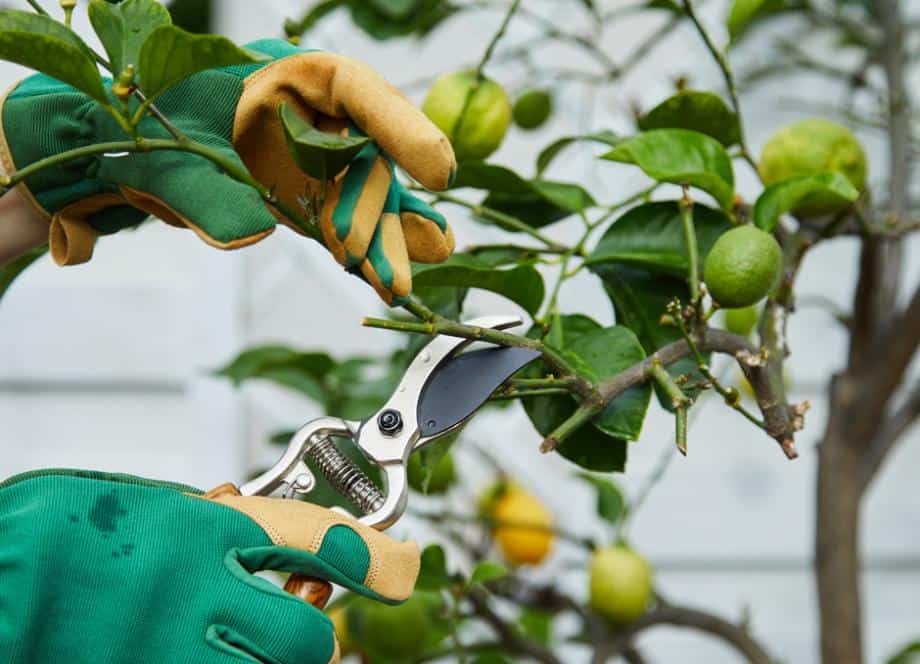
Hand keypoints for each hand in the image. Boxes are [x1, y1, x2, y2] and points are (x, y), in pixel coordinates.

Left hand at [0, 38, 455, 303]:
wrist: (116, 152)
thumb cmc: (140, 128)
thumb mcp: (163, 154)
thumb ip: (205, 192)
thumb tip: (251, 232)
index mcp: (286, 77)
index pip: (357, 91)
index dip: (404, 129)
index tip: (438, 170)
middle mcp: (311, 117)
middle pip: (367, 157)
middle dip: (381, 211)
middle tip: (381, 259)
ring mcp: (312, 160)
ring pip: (363, 199)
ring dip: (383, 243)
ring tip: (402, 283)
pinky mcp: (305, 198)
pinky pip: (343, 224)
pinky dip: (364, 253)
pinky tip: (390, 278)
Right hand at [0, 469, 419, 662]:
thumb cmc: (68, 531)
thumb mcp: (157, 506)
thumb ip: (224, 528)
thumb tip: (286, 551)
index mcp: (201, 529)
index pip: (315, 537)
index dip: (370, 555)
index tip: (399, 566)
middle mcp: (193, 593)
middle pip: (306, 637)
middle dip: (313, 632)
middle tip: (299, 618)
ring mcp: (169, 649)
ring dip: (274, 659)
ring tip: (246, 638)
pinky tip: (213, 652)